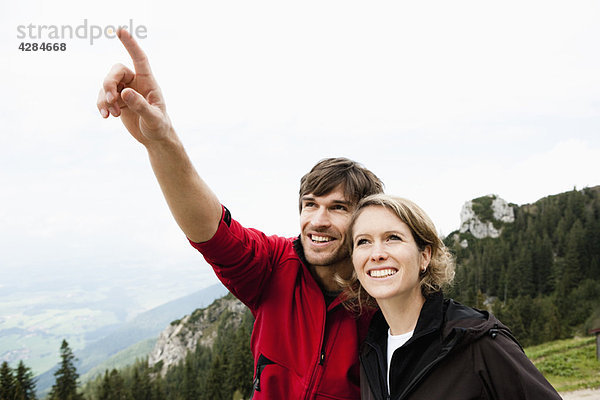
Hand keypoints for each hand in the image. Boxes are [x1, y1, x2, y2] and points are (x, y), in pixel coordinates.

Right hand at [97, 28, 172, 144]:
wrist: (154, 138)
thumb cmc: (159, 126)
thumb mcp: (153, 118)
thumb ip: (141, 105)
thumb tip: (125, 92)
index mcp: (148, 82)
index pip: (139, 59)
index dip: (131, 45)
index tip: (121, 30)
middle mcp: (136, 83)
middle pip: (116, 71)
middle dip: (109, 83)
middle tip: (111, 99)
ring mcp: (125, 91)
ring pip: (106, 85)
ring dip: (105, 98)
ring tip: (112, 114)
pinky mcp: (117, 101)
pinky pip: (103, 97)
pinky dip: (101, 105)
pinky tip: (106, 117)